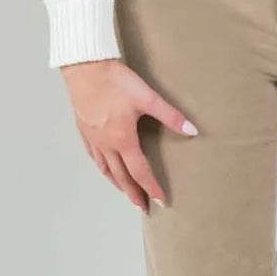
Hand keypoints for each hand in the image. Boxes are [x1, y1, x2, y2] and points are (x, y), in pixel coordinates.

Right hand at [60, 57, 196, 211]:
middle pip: (122, 176)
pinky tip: (105, 168)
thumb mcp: (147, 98)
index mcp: (123, 139)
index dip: (152, 188)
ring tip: (126, 192)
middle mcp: (107, 144)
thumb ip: (170, 116)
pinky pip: (94, 156)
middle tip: (142, 207)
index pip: (140, 172)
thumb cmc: (115, 81)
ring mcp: (93, 138)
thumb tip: (192, 130)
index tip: (160, 202)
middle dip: (134, 193)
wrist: (85, 68)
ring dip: (117, 183)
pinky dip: (102, 168)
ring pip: (106, 169)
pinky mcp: (84, 130)